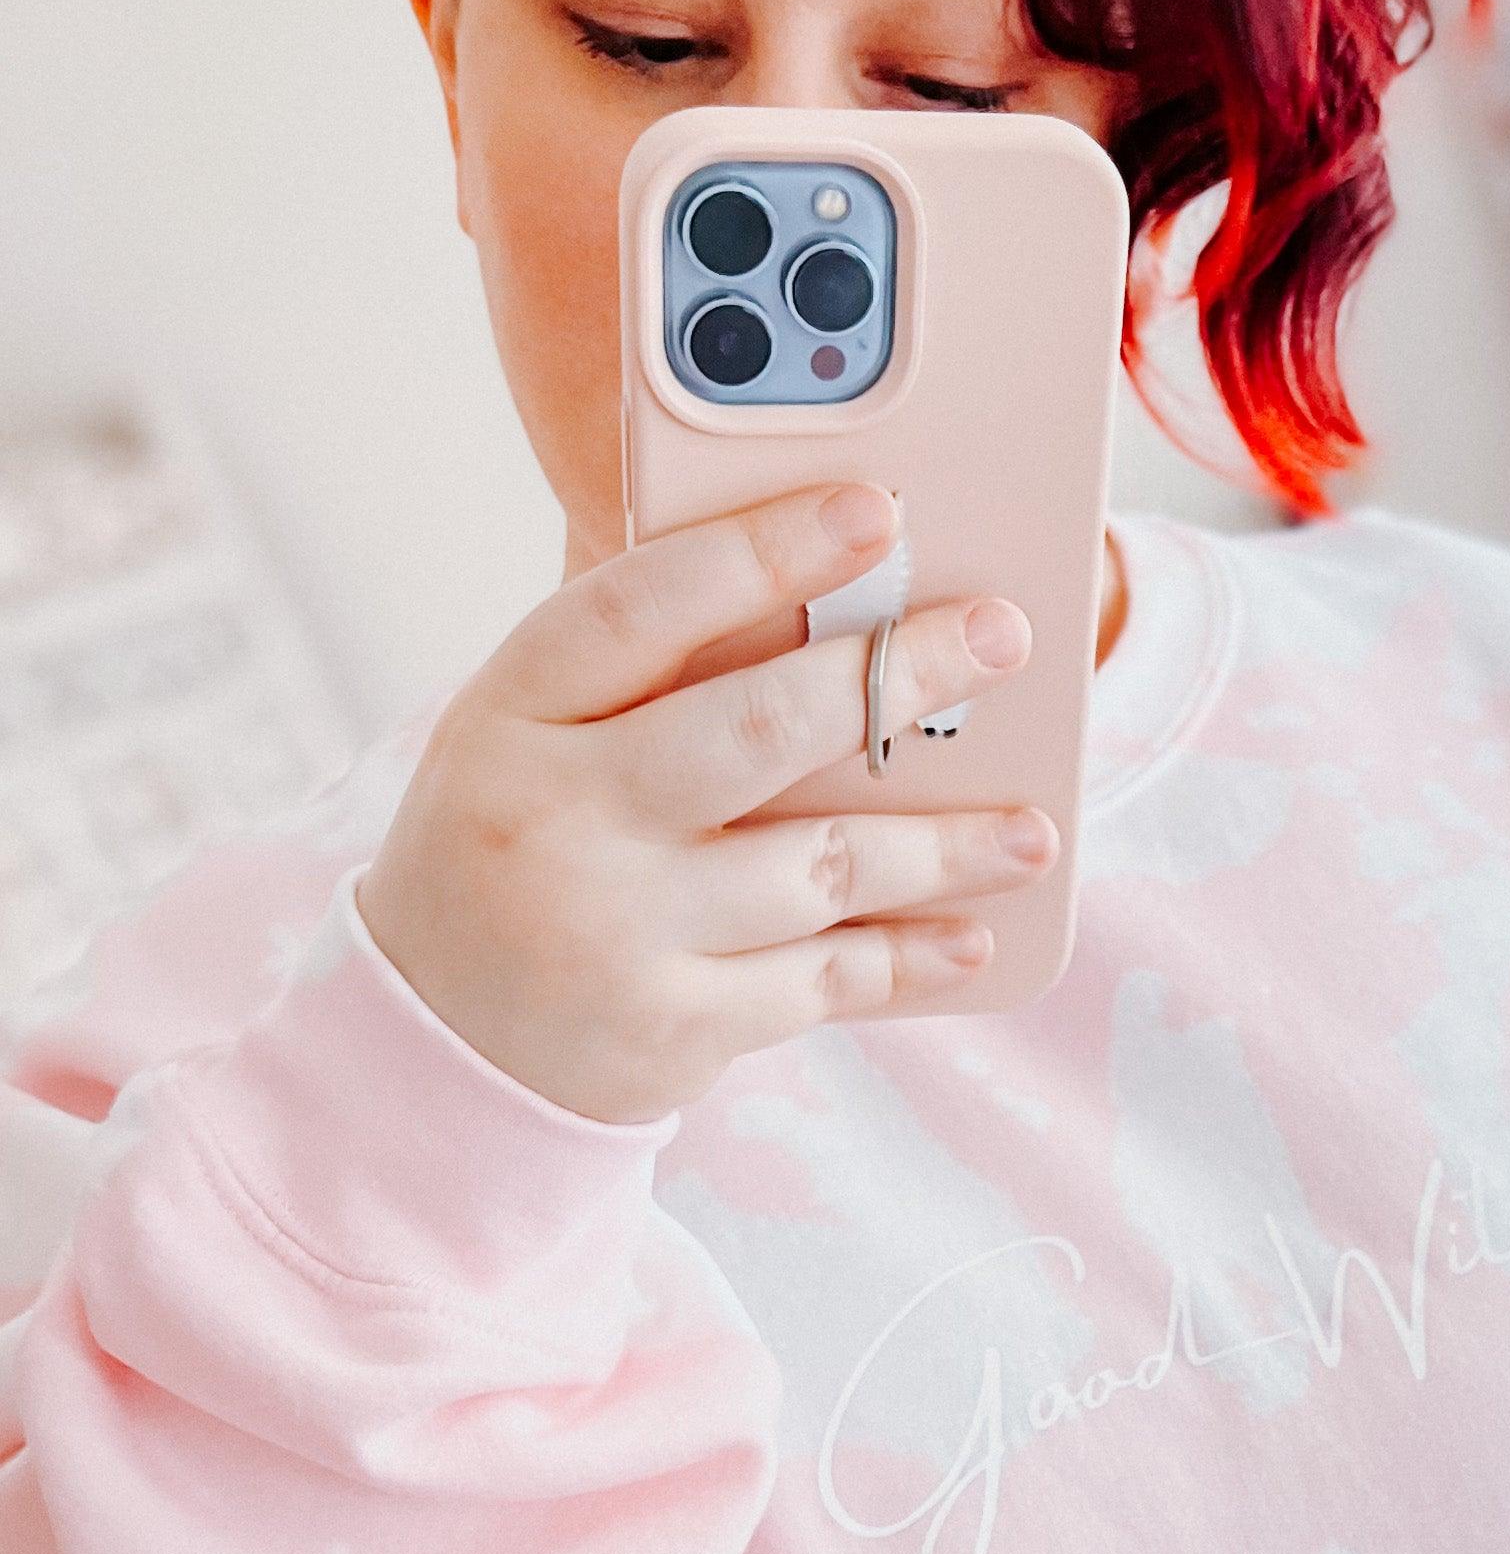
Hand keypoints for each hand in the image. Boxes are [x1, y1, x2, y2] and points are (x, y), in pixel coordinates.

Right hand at [356, 485, 1053, 1124]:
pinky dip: (908, 956)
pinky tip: (972, 936)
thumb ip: (641, 670)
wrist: (432, 1043)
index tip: (875, 511)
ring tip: (1032, 828)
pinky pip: (823, 980)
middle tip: (1002, 637)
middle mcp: (560, 818)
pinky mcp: (671, 1029)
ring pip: (820, 865)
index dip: (764, 550)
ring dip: (945, 845)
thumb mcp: (525, 736)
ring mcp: (616, 931)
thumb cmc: (513, 844)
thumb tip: (823, 594)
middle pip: (758, 728)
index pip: (643, 606)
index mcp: (513, 714)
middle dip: (897, 678)